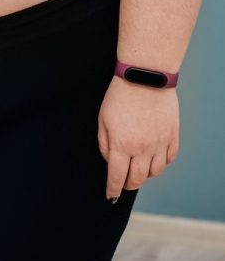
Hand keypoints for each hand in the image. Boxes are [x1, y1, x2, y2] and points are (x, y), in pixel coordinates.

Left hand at [98, 76, 178, 201]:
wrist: (144, 79)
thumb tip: (110, 162)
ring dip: (145, 176)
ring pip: (155, 172)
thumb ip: (105, 145)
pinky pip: (169, 159)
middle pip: (137, 179)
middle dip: (128, 185)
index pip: (117, 177)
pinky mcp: (172, 136)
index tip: (110, 196)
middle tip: (123, 184)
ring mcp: (160, 144)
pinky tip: (153, 160)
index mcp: (121, 145)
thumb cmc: (118, 98)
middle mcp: (142, 149)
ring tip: (137, 171)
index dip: (113, 189)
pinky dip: (161, 164)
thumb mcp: (102, 121)